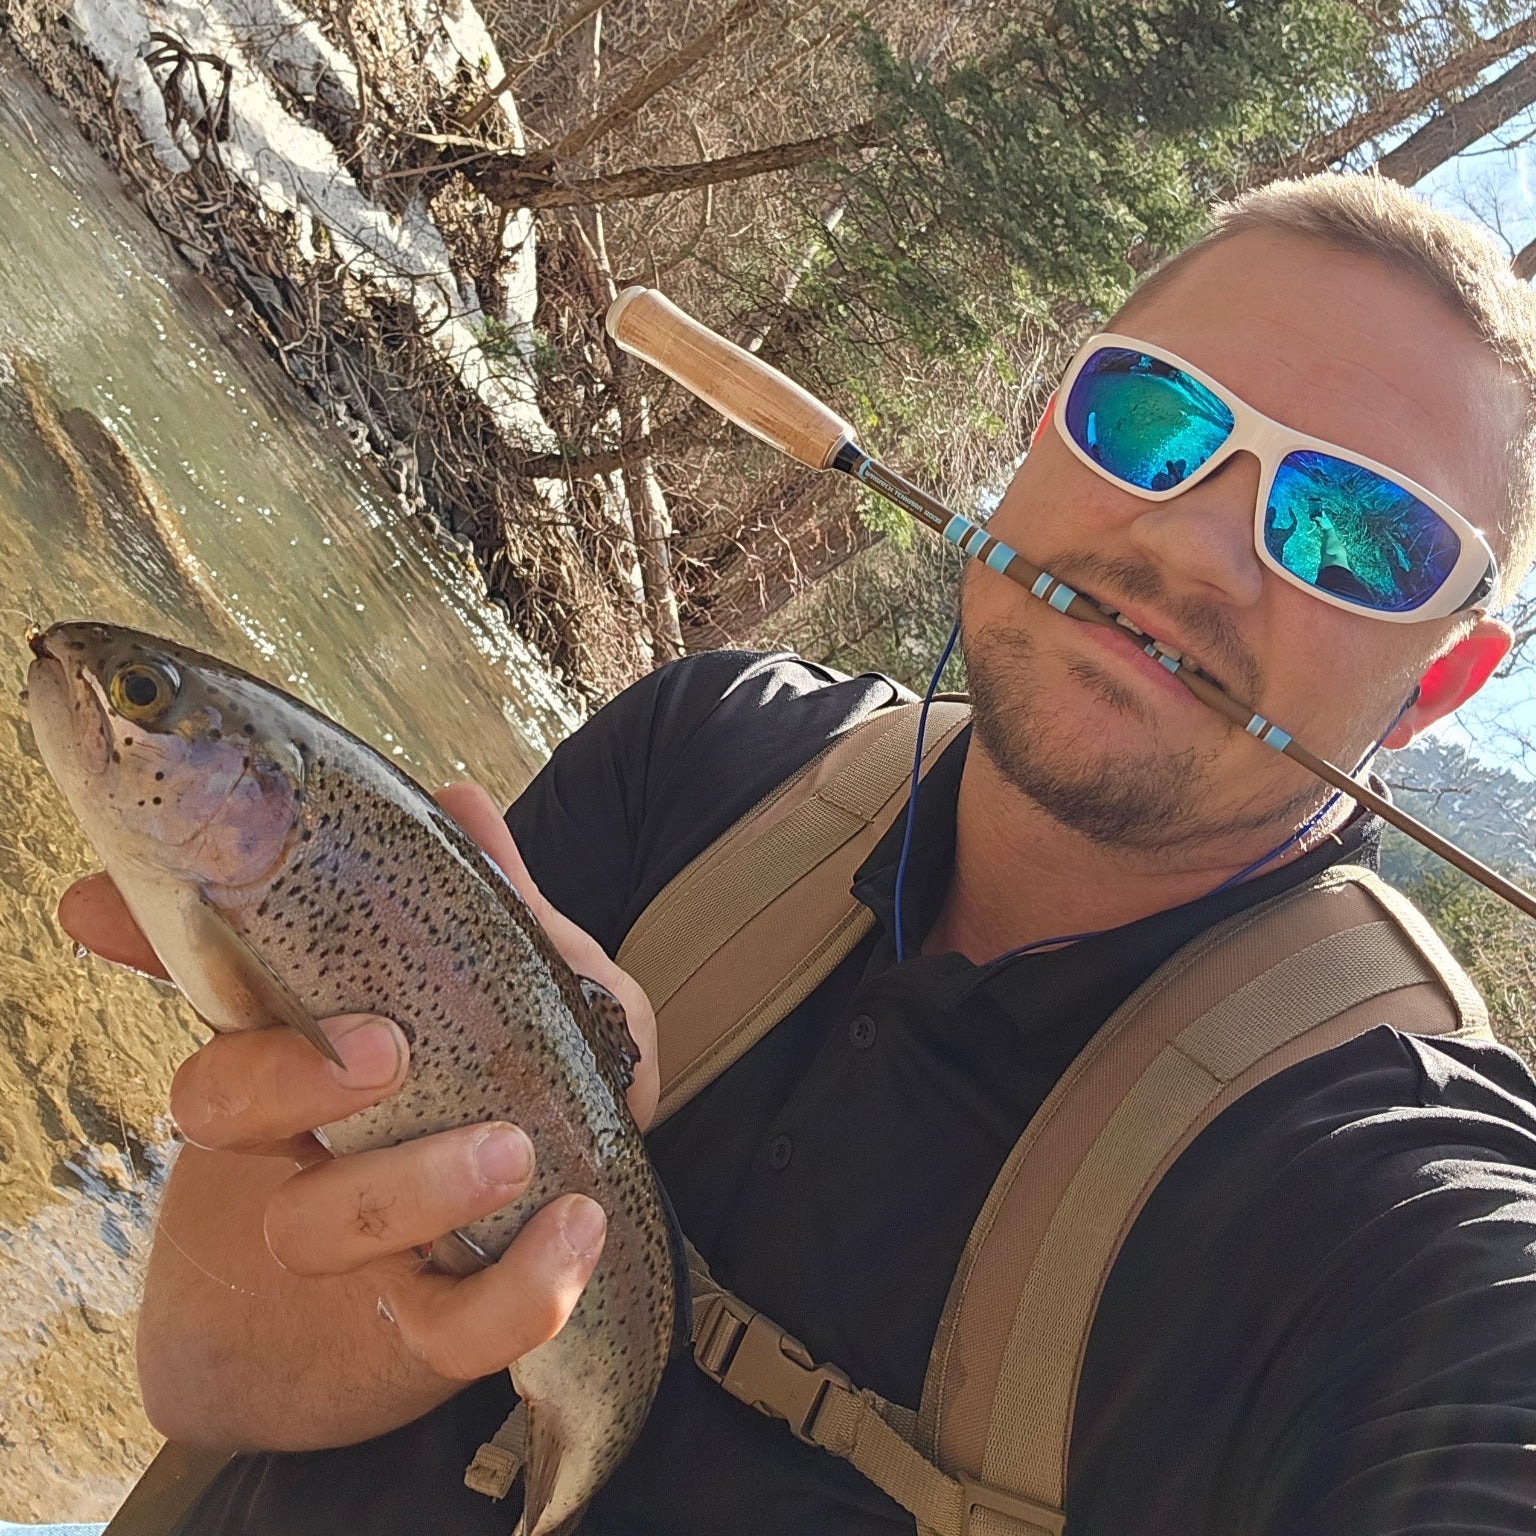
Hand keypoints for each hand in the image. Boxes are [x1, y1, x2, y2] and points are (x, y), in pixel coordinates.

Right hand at [58, 781, 659, 1387]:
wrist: (556, 1229)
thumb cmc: (531, 1082)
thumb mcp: (529, 980)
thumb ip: (499, 906)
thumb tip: (459, 801)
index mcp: (319, 1047)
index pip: (213, 992)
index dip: (146, 946)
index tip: (94, 906)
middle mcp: (310, 1141)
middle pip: (223, 1109)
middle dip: (285, 1075)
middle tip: (384, 1049)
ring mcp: (362, 1240)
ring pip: (318, 1226)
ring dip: (414, 1187)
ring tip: (512, 1150)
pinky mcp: (431, 1325)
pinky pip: (456, 1329)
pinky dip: (519, 1289)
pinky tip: (577, 1227)